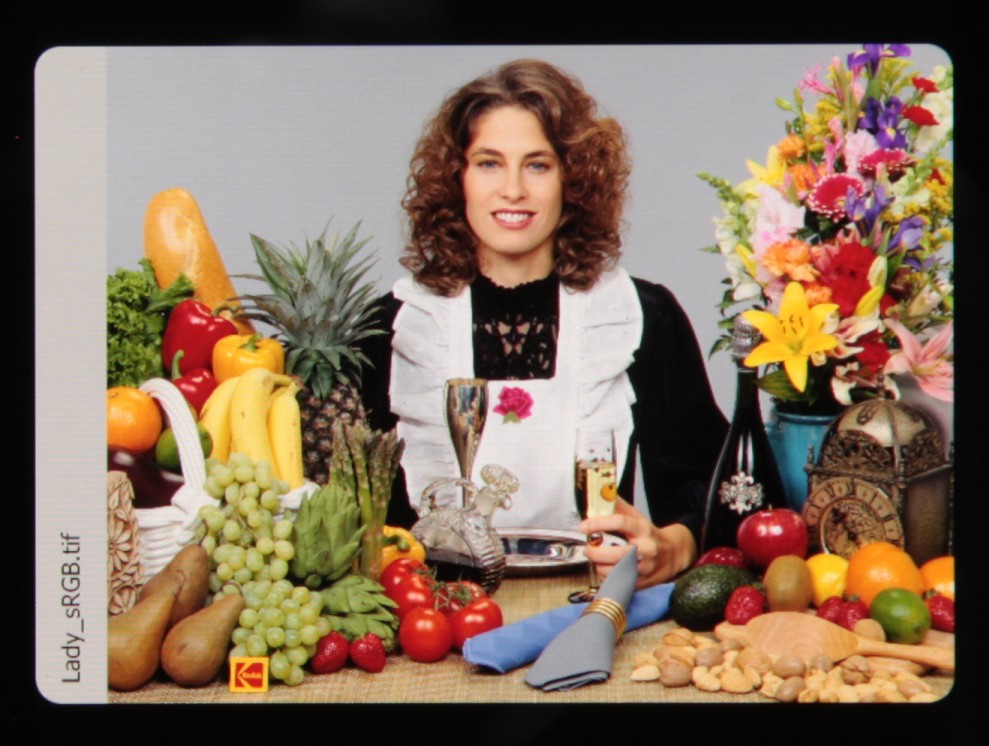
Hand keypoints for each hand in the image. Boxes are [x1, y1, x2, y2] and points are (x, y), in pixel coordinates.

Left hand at [580, 497, 695, 588]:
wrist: (673, 554)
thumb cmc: (650, 534)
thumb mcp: (638, 517)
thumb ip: (619, 507)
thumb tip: (602, 494)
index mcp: (642, 529)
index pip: (620, 523)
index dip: (599, 523)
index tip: (583, 526)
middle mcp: (645, 549)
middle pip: (615, 553)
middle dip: (595, 552)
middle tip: (587, 548)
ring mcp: (644, 568)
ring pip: (615, 571)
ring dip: (598, 566)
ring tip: (595, 559)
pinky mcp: (642, 582)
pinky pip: (618, 582)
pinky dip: (606, 576)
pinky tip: (604, 568)